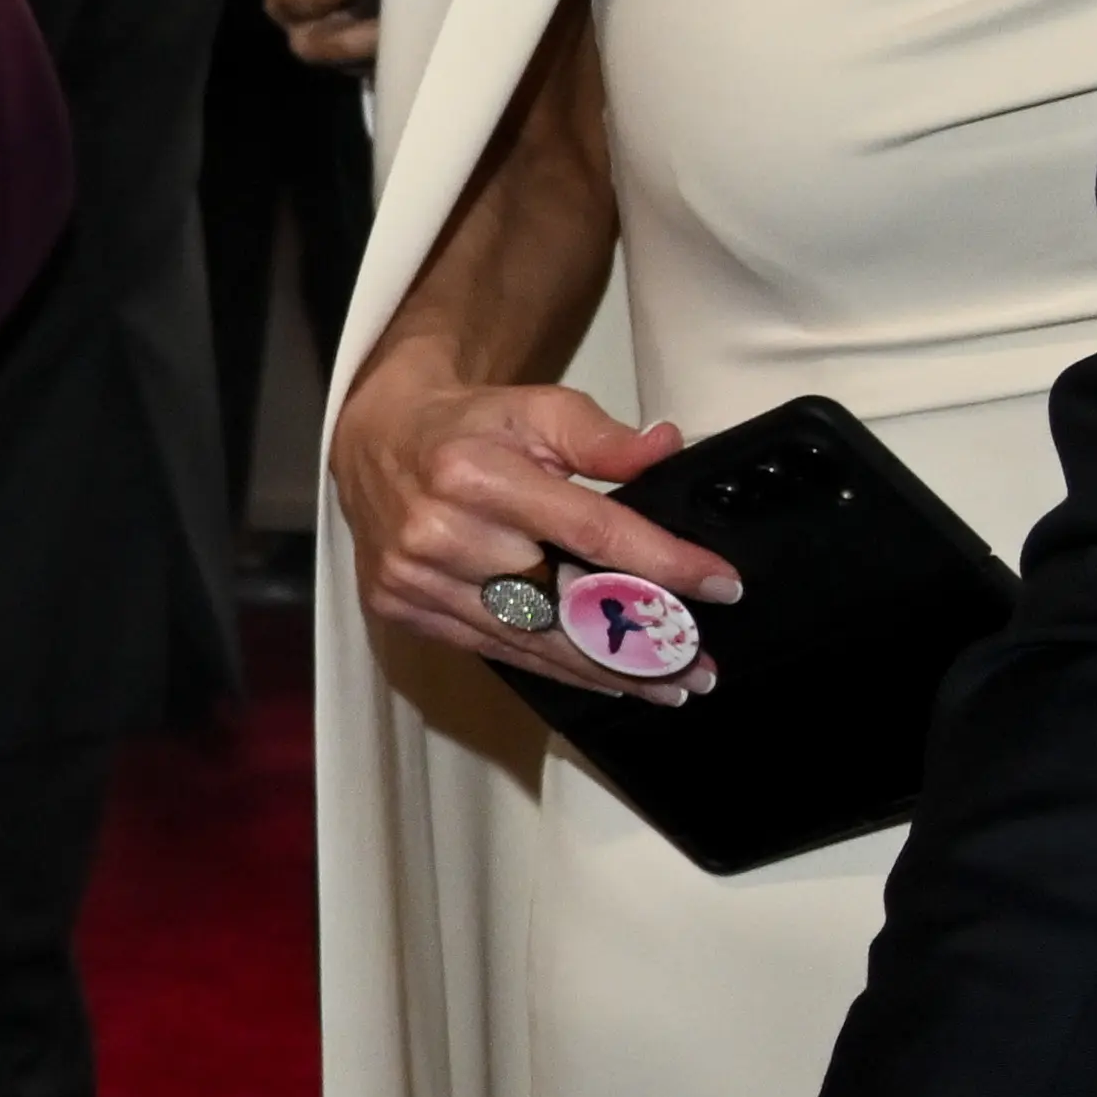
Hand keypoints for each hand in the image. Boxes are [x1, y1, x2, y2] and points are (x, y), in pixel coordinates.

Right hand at [329, 355, 730, 697]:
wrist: (375, 443)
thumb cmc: (471, 427)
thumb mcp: (538, 409)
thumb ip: (602, 437)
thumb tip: (668, 449)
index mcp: (474, 475)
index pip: (590, 530)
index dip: (661, 563)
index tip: (721, 586)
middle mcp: (439, 533)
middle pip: (561, 602)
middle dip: (640, 639)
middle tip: (700, 666)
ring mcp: (415, 579)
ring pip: (530, 639)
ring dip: (605, 669)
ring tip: (668, 687)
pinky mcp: (402, 609)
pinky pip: (494, 649)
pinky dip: (555, 668)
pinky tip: (603, 679)